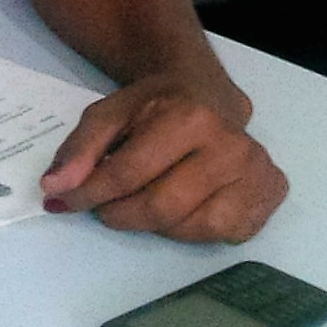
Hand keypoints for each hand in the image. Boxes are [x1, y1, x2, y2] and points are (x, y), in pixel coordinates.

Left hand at [42, 67, 287, 240]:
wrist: (209, 93)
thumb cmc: (156, 105)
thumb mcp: (109, 113)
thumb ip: (80, 149)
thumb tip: (55, 188)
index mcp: (190, 118)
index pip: (130, 173)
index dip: (90, 193)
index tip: (64, 202)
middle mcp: (231, 147)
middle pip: (161, 206)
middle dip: (120, 214)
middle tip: (103, 208)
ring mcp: (257, 173)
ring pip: (191, 227)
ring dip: (154, 224)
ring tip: (143, 200)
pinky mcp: (271, 194)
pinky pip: (222, 233)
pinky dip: (190, 228)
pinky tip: (182, 203)